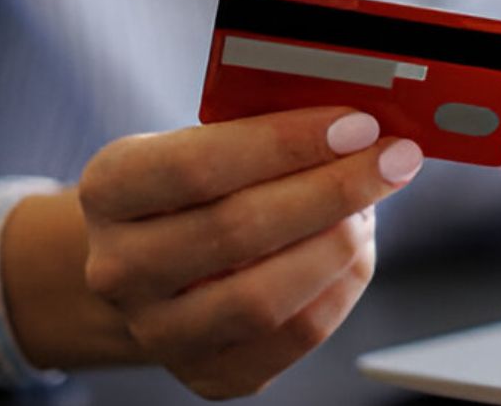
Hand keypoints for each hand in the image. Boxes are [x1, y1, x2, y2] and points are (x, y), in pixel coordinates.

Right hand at [77, 107, 421, 398]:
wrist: (146, 268)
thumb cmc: (190, 192)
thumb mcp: (197, 142)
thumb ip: (260, 130)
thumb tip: (354, 125)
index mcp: (110, 190)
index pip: (199, 165)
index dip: (286, 143)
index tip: (356, 124)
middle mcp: (120, 268)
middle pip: (238, 230)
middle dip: (333, 190)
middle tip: (390, 161)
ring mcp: (158, 331)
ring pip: (264, 298)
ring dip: (338, 246)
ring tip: (370, 208)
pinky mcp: (208, 374)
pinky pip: (292, 338)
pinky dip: (339, 290)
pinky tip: (355, 254)